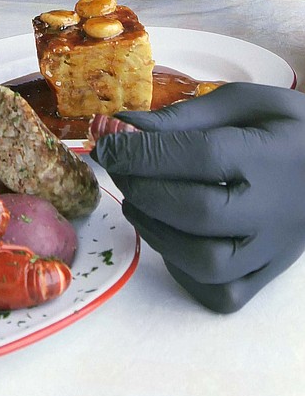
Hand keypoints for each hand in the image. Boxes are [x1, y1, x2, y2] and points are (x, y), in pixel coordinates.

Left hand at [91, 83, 304, 311]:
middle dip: (144, 189)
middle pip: (198, 212)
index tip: (108, 143)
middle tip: (118, 169)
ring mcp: (274, 250)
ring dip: (157, 232)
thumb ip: (184, 116)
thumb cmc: (287, 128)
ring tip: (136, 201)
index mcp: (271, 155)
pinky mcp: (269, 275)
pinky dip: (183, 271)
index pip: (199, 157)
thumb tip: (123, 124)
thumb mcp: (244, 103)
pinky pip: (222, 293)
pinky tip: (169, 235)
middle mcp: (275, 210)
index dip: (144, 153)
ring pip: (207, 263)